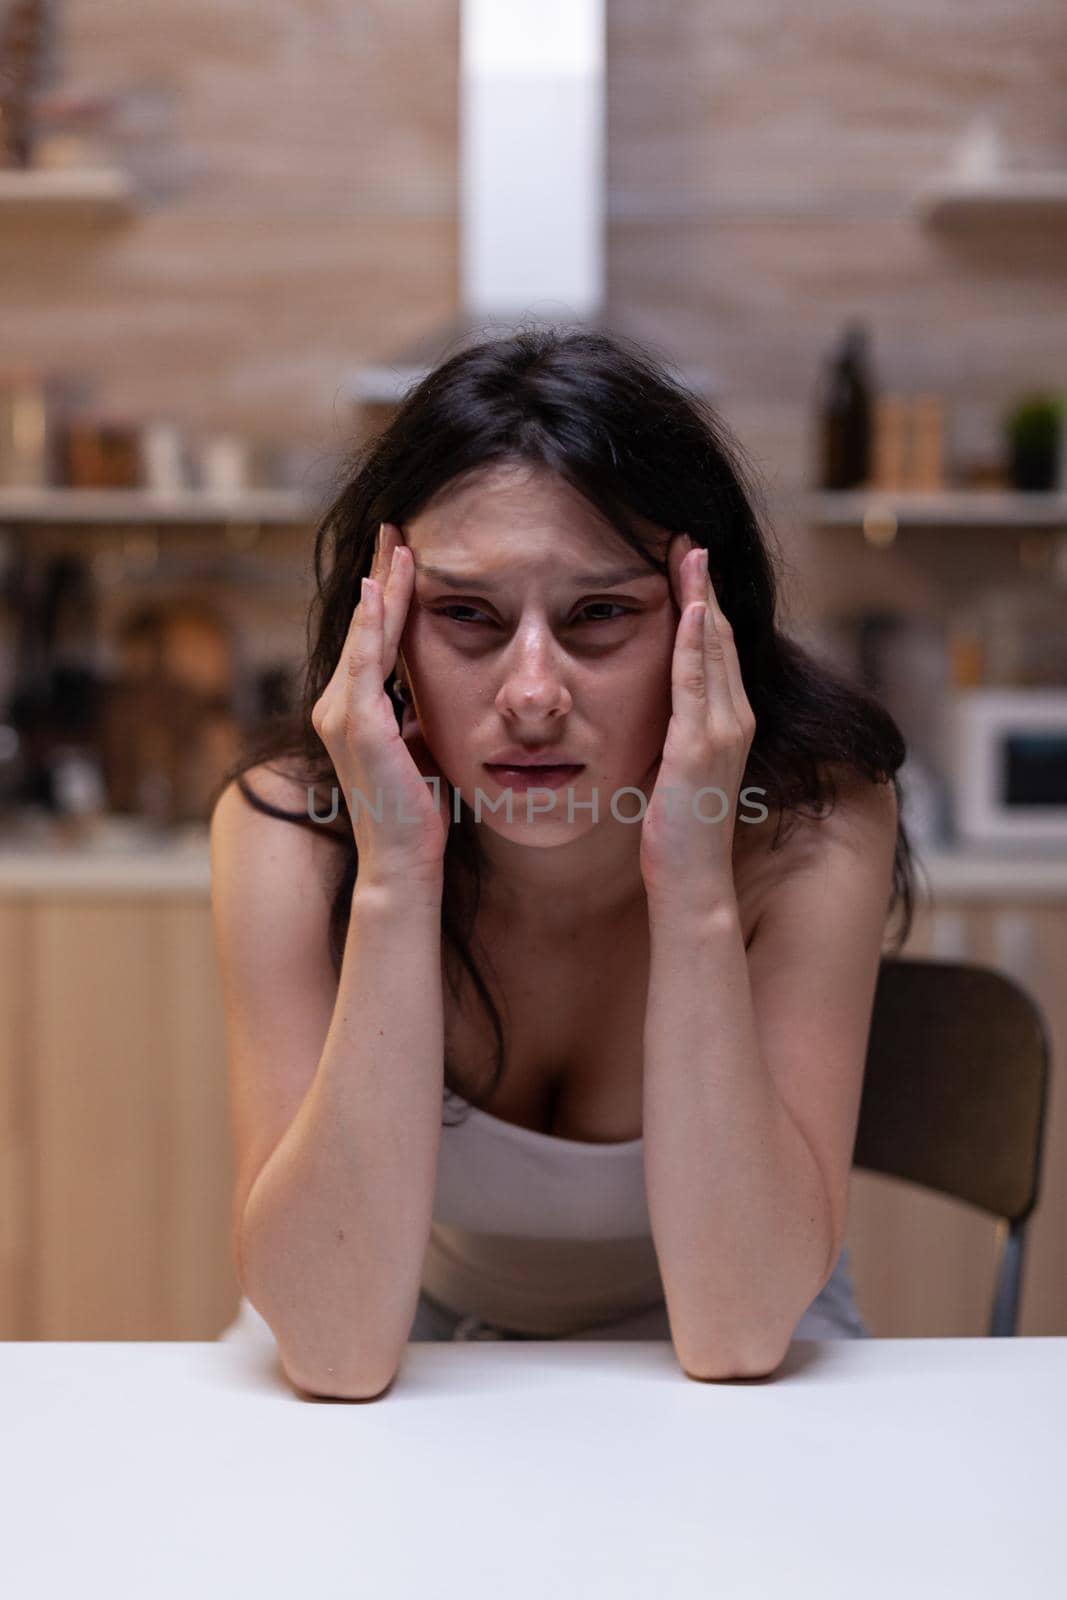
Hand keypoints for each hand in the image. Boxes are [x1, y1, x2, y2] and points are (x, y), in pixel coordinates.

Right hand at [311, 522, 451, 894]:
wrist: (405, 862)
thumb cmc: (420, 812)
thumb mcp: (421, 747)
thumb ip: (418, 714)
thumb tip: (440, 690)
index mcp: (354, 710)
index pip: (373, 638)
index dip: (388, 594)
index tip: (403, 553)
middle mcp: (338, 707)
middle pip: (363, 625)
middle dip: (380, 574)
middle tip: (395, 526)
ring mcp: (343, 715)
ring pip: (364, 634)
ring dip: (381, 585)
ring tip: (396, 542)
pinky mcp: (358, 725)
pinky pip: (365, 662)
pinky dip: (372, 622)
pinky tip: (379, 587)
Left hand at [638, 534, 756, 910]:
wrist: (692, 883)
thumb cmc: (678, 834)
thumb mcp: (674, 770)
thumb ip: (672, 734)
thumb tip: (652, 712)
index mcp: (728, 723)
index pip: (715, 649)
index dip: (704, 603)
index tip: (687, 561)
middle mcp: (736, 720)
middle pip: (721, 637)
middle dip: (705, 586)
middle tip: (688, 537)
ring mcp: (722, 732)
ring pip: (713, 650)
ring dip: (701, 598)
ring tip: (690, 552)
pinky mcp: (699, 747)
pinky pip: (697, 683)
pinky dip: (695, 642)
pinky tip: (691, 607)